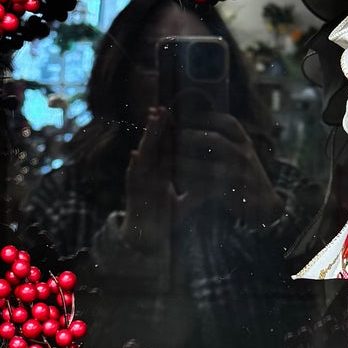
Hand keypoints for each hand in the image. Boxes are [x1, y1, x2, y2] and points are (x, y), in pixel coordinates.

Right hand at [121, 109, 187, 242]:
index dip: (168, 131)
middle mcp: (148, 174)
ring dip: (147, 138)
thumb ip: (196, 192)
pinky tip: (135, 155)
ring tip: (151, 121)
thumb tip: (214, 185)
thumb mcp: (184, 202)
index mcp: (159, 173)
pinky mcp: (133, 195)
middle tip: (162, 108)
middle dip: (157, 127)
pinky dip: (134, 167)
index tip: (174, 114)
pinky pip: (133, 180)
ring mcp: (140, 182)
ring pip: (143, 156)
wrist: (147, 240)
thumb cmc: (163, 219)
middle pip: (153, 146)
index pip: (164, 147)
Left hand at [168, 111, 282, 222]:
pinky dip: (189, 183)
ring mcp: (238, 173)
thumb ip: (225, 139)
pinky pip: (205, 186)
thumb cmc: (245, 174)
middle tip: (171, 137)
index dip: (204, 117)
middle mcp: (243, 154)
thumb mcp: (242, 151)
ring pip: (205, 166)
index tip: (184, 116)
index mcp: (244, 141)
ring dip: (183, 162)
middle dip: (189, 136)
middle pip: (213, 140)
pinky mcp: (231, 192)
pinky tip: (177, 181)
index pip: (226, 122)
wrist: (265, 203)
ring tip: (167, 160)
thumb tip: (195, 121)